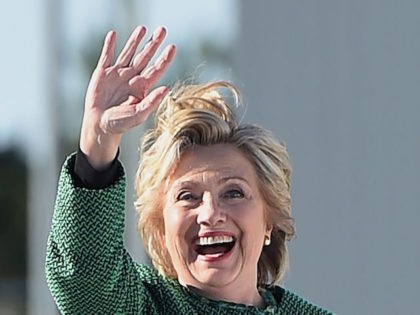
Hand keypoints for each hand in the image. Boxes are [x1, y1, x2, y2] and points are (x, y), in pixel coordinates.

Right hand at [80, 26, 175, 168]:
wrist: (100, 125)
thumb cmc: (121, 124)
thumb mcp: (138, 114)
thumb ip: (152, 102)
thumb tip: (167, 89)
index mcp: (143, 87)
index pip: (157, 69)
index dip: (165, 58)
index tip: (172, 47)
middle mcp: (132, 77)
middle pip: (145, 56)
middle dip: (153, 43)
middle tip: (163, 30)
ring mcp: (118, 74)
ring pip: (128, 53)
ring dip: (135, 40)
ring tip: (143, 28)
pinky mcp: (103, 73)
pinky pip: (107, 56)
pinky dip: (109, 45)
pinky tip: (113, 34)